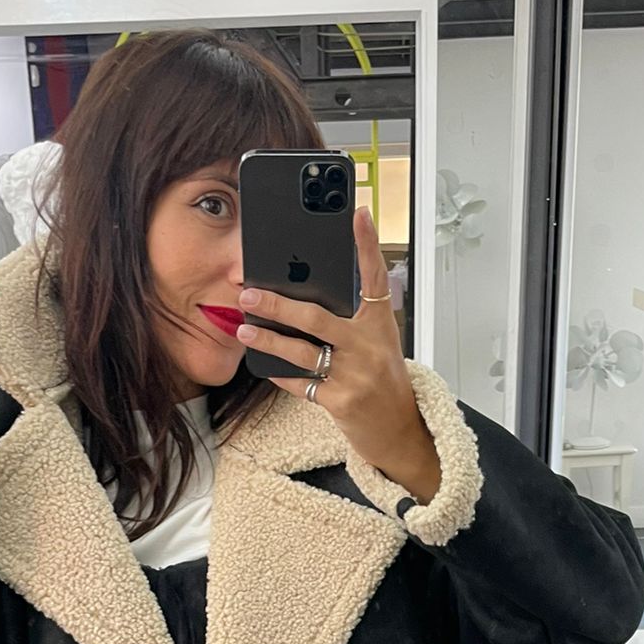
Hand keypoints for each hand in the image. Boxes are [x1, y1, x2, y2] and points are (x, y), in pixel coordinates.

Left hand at [237, 208, 439, 504]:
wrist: (399, 430)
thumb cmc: (383, 380)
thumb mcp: (377, 342)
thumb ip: (351, 319)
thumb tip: (305, 293)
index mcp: (380, 324)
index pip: (375, 276)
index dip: (366, 244)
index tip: (356, 213)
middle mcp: (369, 346)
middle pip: (317, 317)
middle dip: (278, 304)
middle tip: (249, 292)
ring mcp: (355, 375)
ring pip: (302, 351)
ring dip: (268, 338)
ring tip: (244, 328)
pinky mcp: (340, 401)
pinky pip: (301, 383)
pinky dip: (280, 373)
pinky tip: (262, 362)